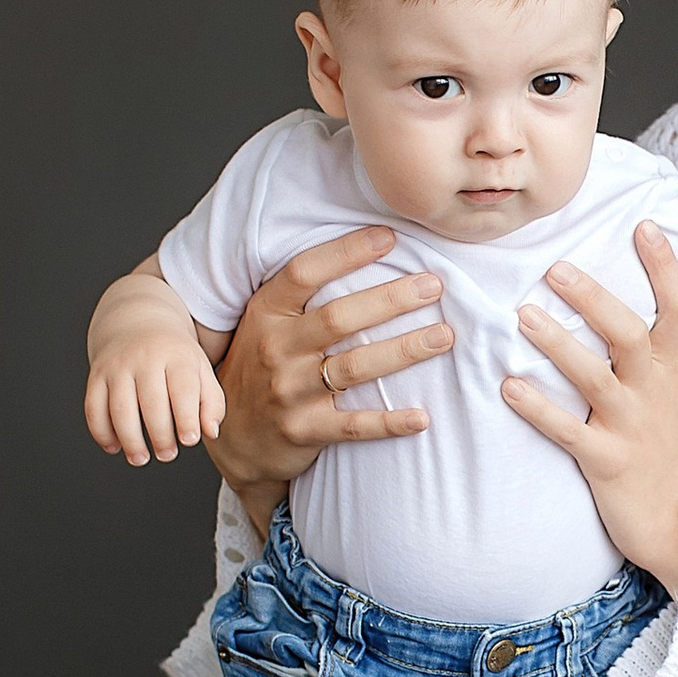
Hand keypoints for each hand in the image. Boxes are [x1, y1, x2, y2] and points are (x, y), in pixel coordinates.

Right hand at [85, 321, 228, 465]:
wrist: (137, 320)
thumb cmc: (174, 356)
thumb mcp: (200, 369)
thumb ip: (212, 402)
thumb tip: (210, 432)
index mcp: (176, 355)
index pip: (182, 388)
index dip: (186, 417)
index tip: (189, 440)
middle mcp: (144, 357)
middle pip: (151, 402)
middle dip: (160, 435)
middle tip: (168, 455)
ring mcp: (117, 366)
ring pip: (119, 408)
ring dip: (130, 440)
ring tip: (141, 458)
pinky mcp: (96, 375)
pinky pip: (94, 408)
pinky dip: (102, 433)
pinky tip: (115, 447)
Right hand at [203, 226, 452, 532]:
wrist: (234, 438)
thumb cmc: (261, 368)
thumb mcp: (264, 324)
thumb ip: (301, 297)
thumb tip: (367, 251)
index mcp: (266, 314)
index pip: (304, 273)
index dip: (346, 252)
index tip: (390, 238)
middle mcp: (275, 349)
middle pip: (338, 318)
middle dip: (391, 299)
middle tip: (433, 286)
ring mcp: (289, 392)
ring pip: (354, 367)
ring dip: (404, 350)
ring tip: (444, 336)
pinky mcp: (304, 430)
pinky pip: (354, 425)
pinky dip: (390, 422)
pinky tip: (422, 417)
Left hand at [502, 220, 677, 590]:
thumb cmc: (660, 450)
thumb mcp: (662, 394)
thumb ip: (642, 354)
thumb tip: (608, 308)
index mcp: (665, 371)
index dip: (665, 266)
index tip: (645, 225)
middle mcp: (651, 392)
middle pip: (630, 333)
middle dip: (594, 299)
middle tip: (556, 267)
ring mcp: (630, 427)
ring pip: (595, 378)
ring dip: (558, 345)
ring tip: (523, 317)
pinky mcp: (607, 462)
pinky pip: (568, 431)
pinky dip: (538, 408)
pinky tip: (508, 387)